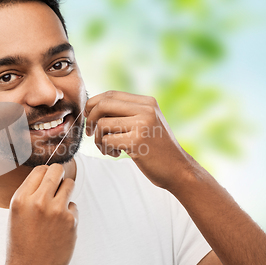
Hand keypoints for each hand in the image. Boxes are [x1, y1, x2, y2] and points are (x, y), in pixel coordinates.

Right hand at [0, 164, 77, 264]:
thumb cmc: (21, 242)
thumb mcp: (17, 213)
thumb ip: (30, 194)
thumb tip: (48, 175)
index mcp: (21, 198)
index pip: (40, 170)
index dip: (46, 172)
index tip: (48, 178)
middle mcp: (38, 201)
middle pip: (57, 170)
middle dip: (59, 174)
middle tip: (59, 182)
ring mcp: (56, 211)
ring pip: (70, 184)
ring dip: (66, 191)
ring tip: (58, 206)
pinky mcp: (71, 221)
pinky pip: (74, 206)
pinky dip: (69, 213)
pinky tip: (59, 227)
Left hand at [84, 90, 198, 189]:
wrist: (178, 170)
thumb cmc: (156, 148)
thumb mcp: (146, 122)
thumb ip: (126, 112)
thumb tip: (92, 106)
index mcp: (147, 102)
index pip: (110, 94)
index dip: (93, 104)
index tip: (88, 117)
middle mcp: (146, 109)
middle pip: (103, 105)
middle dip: (90, 119)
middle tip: (90, 133)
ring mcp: (142, 124)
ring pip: (102, 124)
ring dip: (98, 139)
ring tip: (108, 148)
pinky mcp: (137, 141)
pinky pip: (106, 140)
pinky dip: (105, 149)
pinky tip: (116, 154)